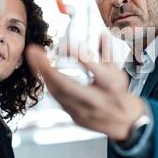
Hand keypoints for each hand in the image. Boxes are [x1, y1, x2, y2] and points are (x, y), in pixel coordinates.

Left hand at [26, 34, 144, 140]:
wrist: (124, 123)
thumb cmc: (120, 94)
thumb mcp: (118, 72)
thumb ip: (108, 53)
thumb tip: (101, 34)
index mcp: (111, 87)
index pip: (96, 70)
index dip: (82, 57)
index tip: (68, 45)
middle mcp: (97, 101)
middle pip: (68, 86)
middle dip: (48, 69)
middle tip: (34, 52)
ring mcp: (84, 112)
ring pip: (59, 94)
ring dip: (43, 75)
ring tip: (33, 57)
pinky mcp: (75, 117)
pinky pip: (58, 100)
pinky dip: (49, 84)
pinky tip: (42, 72)